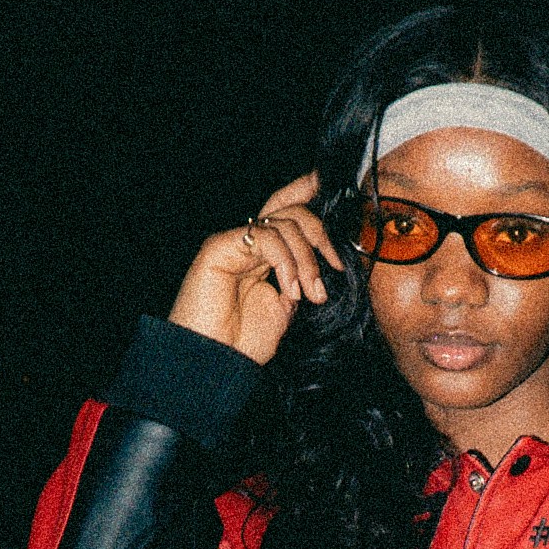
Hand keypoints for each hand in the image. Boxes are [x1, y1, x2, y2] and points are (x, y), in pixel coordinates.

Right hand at [168, 170, 344, 365]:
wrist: (214, 362)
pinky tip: (290, 290)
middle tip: (333, 268)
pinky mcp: (220, 246)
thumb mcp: (285, 308)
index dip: (307, 193)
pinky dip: (288, 263)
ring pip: (284, 224)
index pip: (287, 212)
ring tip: (310, 294)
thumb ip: (301, 279)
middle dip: (320, 236)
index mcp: (264, 255)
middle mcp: (249, 244)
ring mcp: (234, 243)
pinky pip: (267, 238)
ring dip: (307, 260)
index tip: (332, 186)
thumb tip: (325, 260)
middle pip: (291, 211)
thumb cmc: (243, 341)